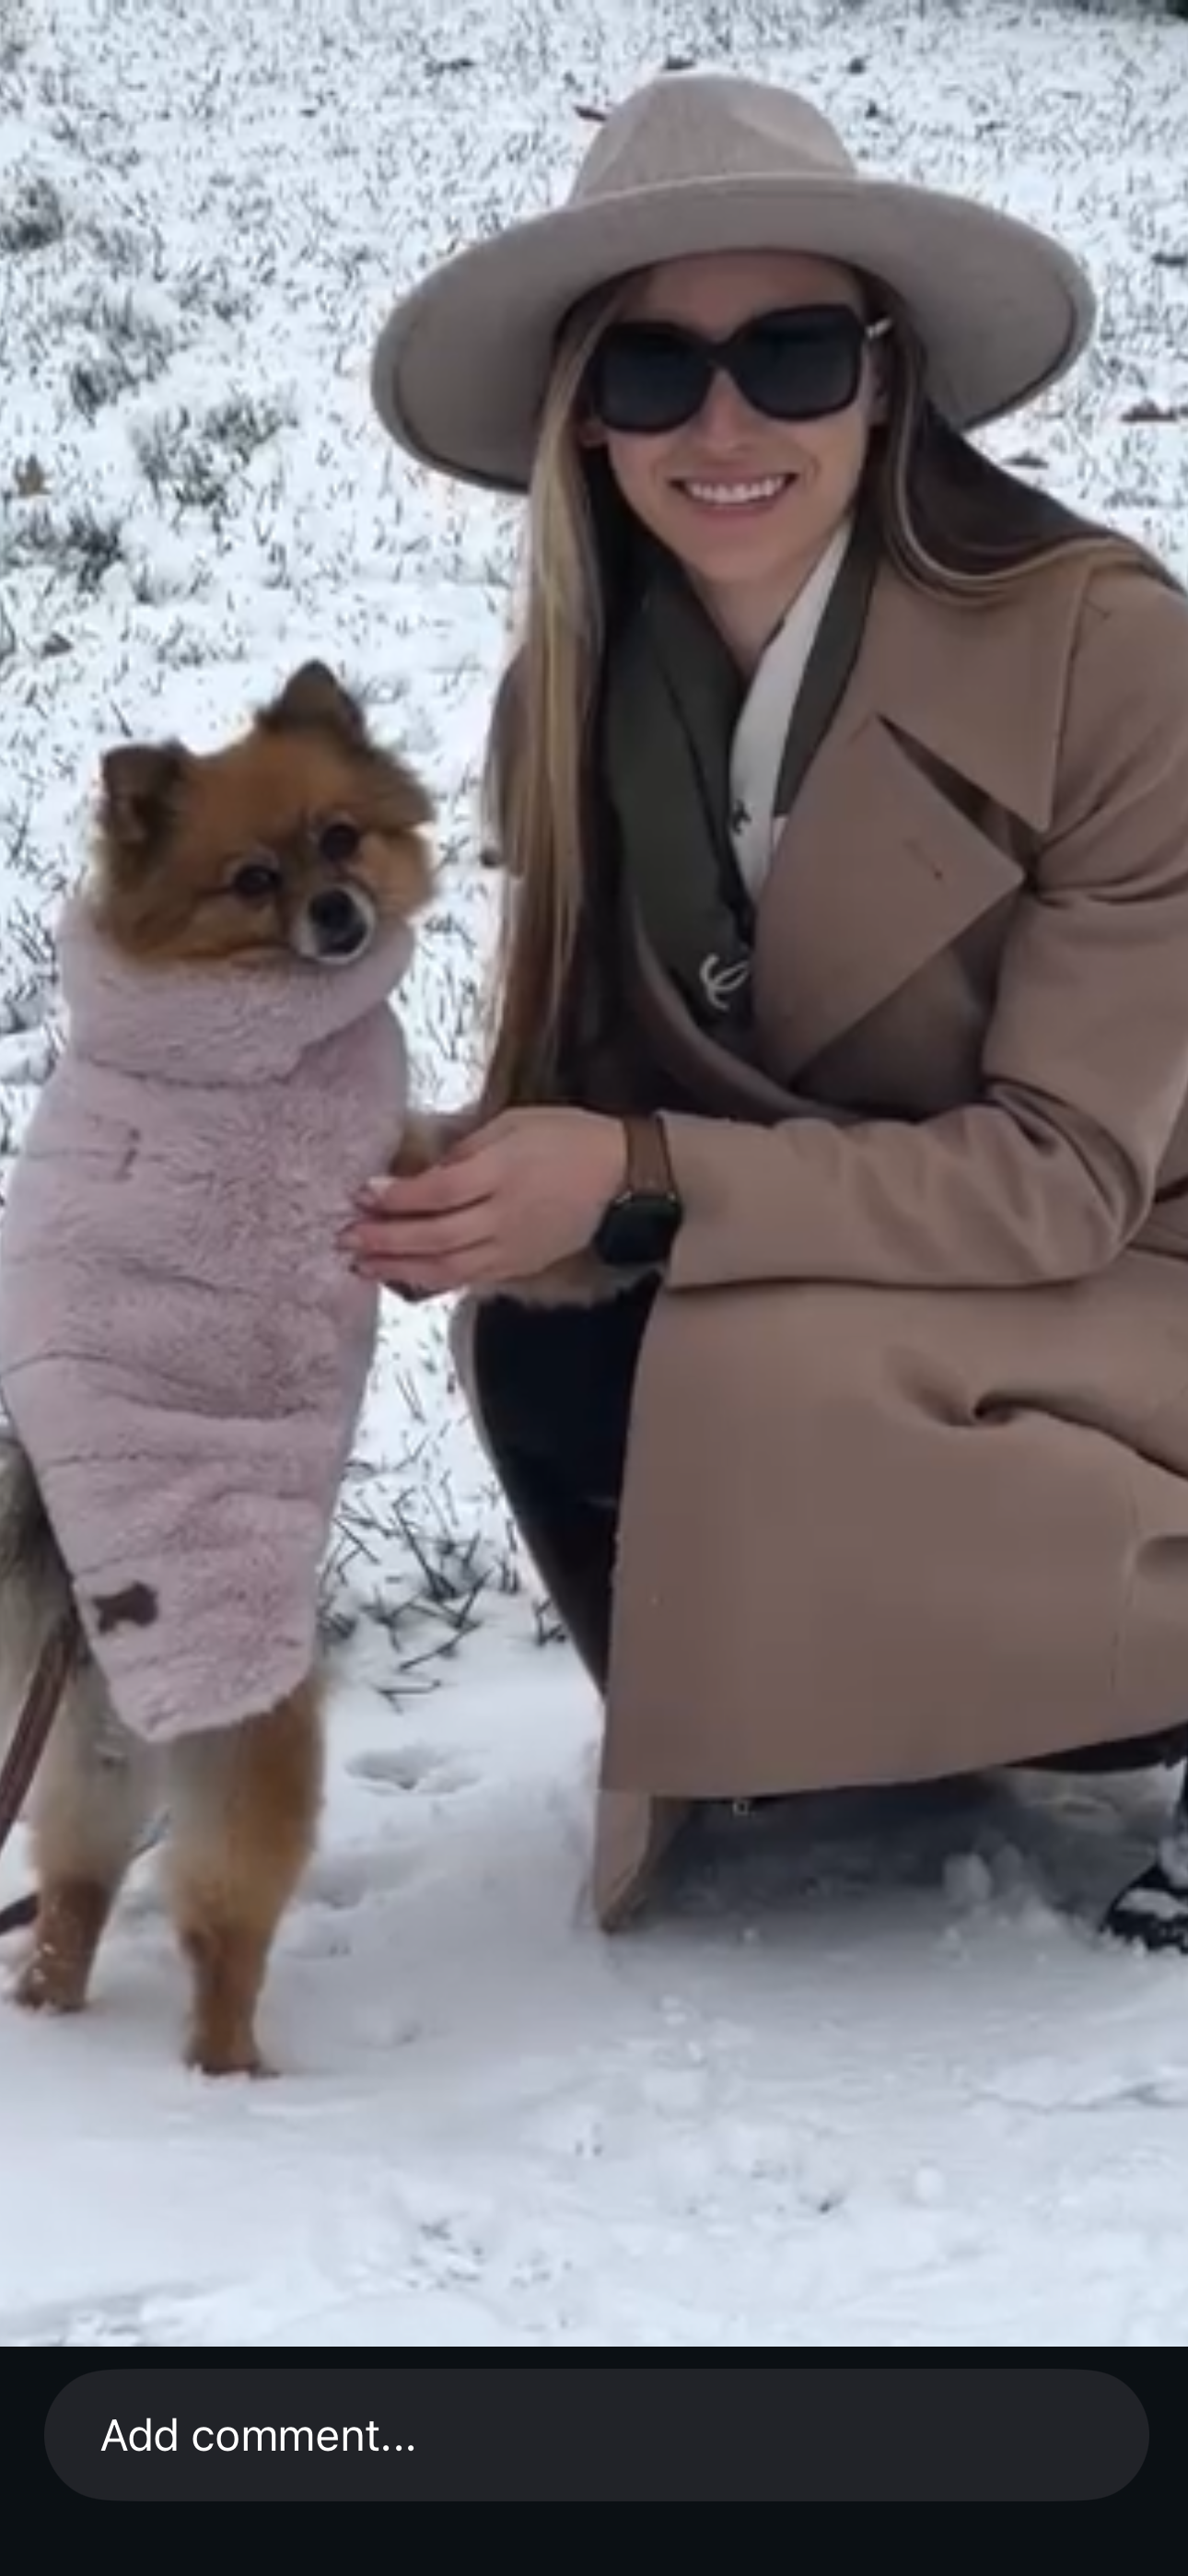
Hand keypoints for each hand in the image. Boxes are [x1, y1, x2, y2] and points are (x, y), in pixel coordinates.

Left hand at [338, 1107, 628, 1296]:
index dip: (396, 1197)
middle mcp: (503, 1217)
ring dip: (398, 1268)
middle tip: (343, 1238)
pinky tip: (403, 1274)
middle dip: (384, 1240)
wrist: (624, 1179)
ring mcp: (511, 1248)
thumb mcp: (515, 1123)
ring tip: (359, 1265)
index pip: (438, 1192)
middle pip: (434, 1236)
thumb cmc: (567, 1138)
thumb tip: (423, 1175)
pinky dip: (430, 1279)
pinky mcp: (517, 1266)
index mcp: (502, 1172)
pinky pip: (466, 1279)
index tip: (361, 1193)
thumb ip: (467, 1149)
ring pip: (446, 1267)